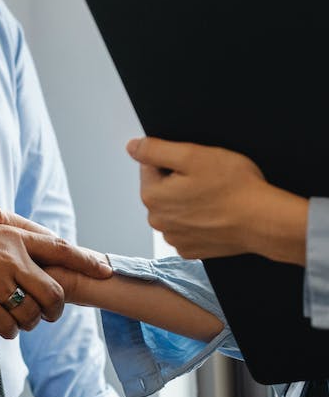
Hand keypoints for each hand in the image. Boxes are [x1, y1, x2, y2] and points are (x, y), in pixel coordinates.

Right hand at [0, 210, 111, 338]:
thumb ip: (21, 237)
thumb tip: (51, 247)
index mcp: (19, 239)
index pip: (61, 250)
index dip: (85, 261)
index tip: (105, 271)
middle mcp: (12, 260)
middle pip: (52, 293)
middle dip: (56, 309)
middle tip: (52, 313)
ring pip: (29, 314)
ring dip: (30, 321)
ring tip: (24, 318)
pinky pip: (4, 325)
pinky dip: (7, 328)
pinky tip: (2, 320)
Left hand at [127, 137, 307, 264]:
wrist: (263, 221)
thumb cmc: (233, 187)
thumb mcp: (192, 155)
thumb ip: (155, 149)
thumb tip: (132, 147)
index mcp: (152, 196)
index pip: (150, 165)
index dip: (174, 159)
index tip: (195, 165)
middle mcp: (157, 221)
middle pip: (161, 188)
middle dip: (179, 181)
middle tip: (208, 180)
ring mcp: (173, 237)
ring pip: (174, 208)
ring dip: (188, 201)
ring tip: (213, 198)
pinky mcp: (190, 249)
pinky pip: (187, 227)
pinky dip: (198, 220)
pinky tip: (214, 215)